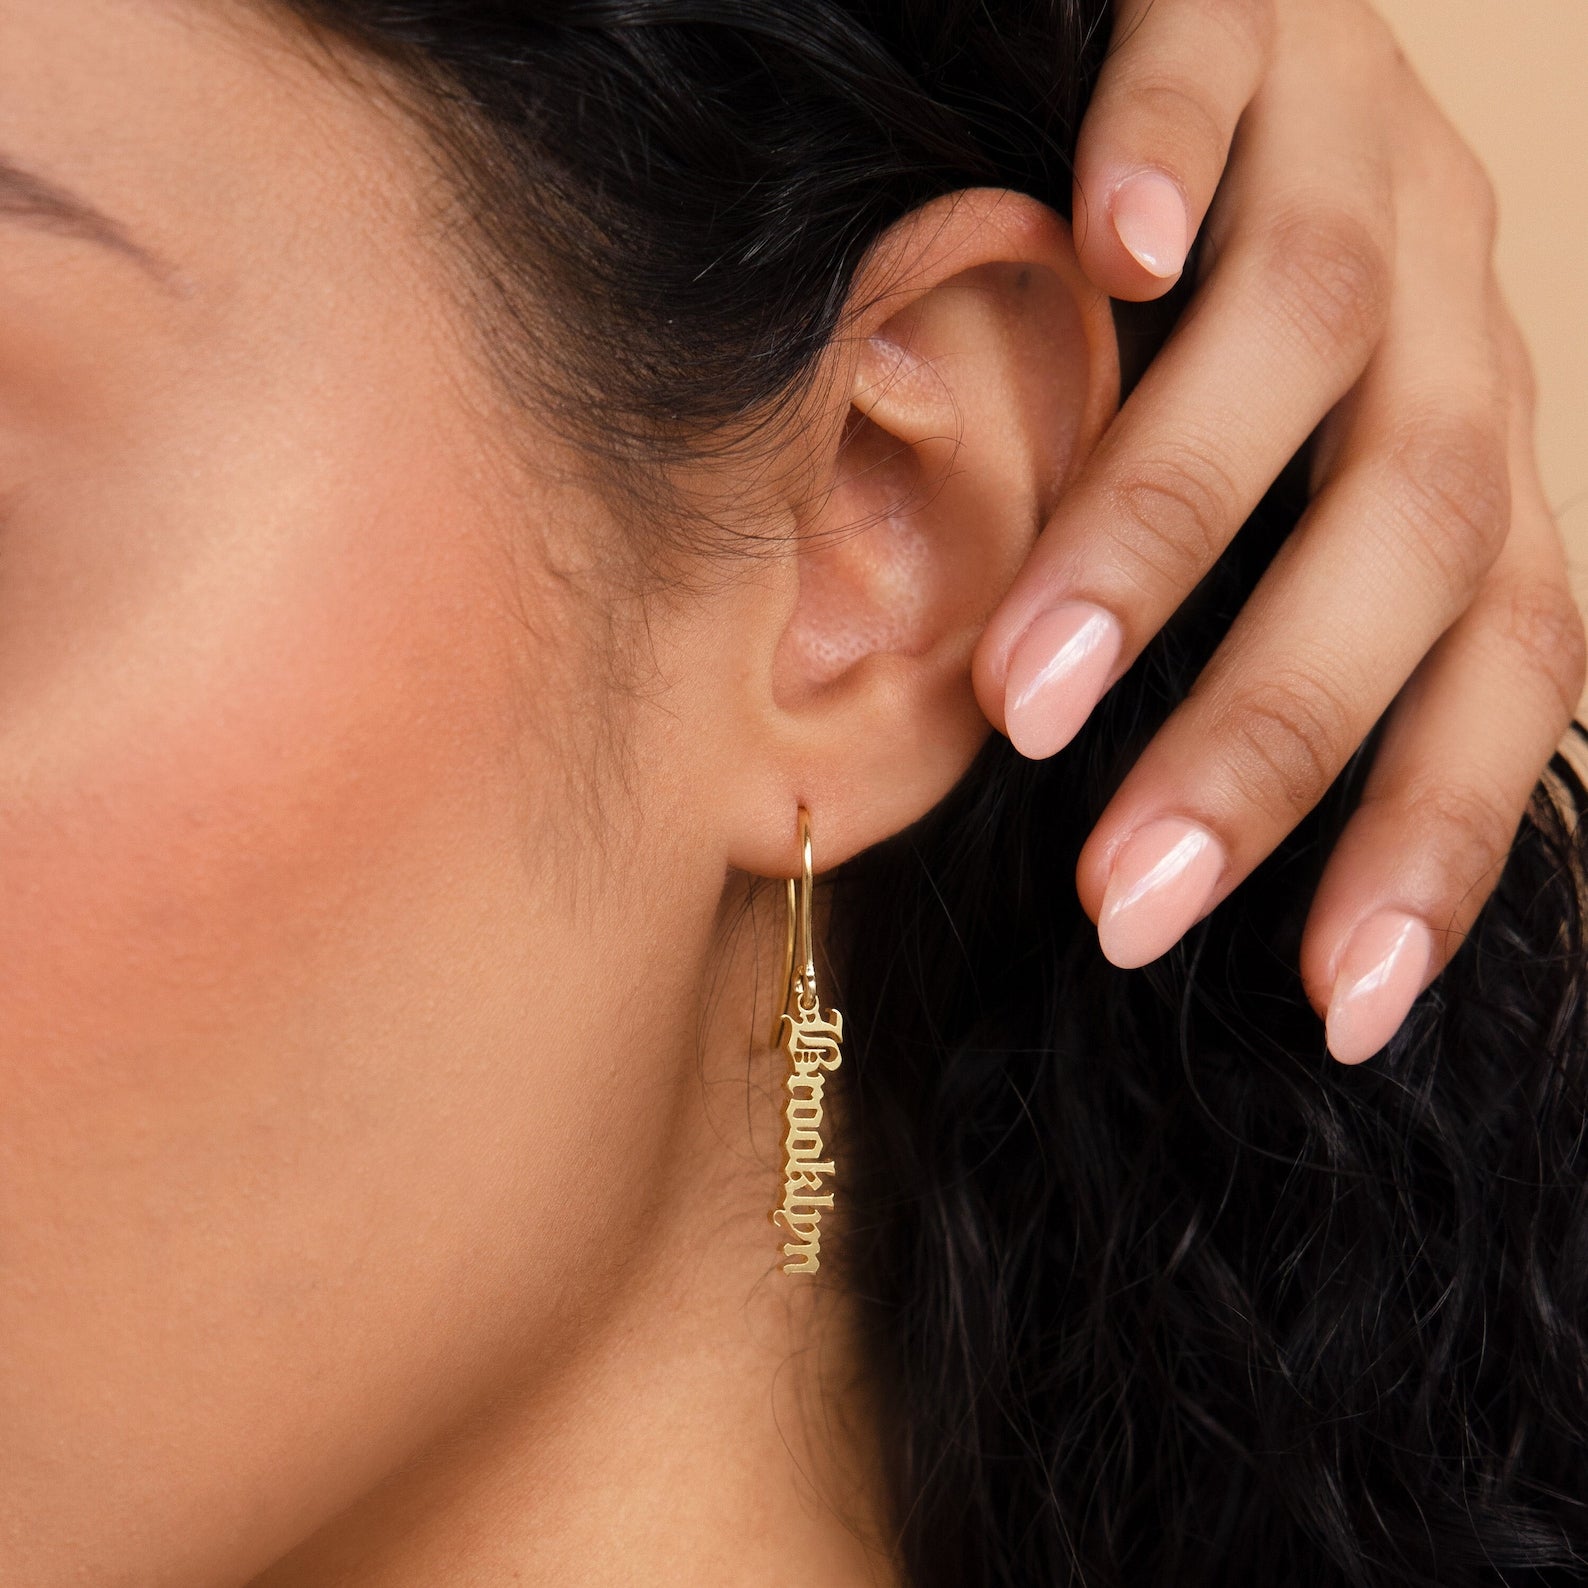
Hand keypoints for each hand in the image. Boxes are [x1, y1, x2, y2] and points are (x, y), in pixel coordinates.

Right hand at [972, 0, 1583, 1063]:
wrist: (1186, 46)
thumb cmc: (1172, 342)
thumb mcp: (1226, 505)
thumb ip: (1200, 637)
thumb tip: (1102, 821)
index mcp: (1456, 441)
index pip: (1511, 654)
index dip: (1436, 834)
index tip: (1335, 1006)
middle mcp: (1446, 304)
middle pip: (1416, 525)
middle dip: (1271, 736)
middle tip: (1124, 898)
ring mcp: (1351, 144)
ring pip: (1314, 332)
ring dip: (1164, 531)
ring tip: (1026, 689)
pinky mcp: (1243, 10)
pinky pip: (1218, 72)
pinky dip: (1169, 162)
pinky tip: (1100, 257)